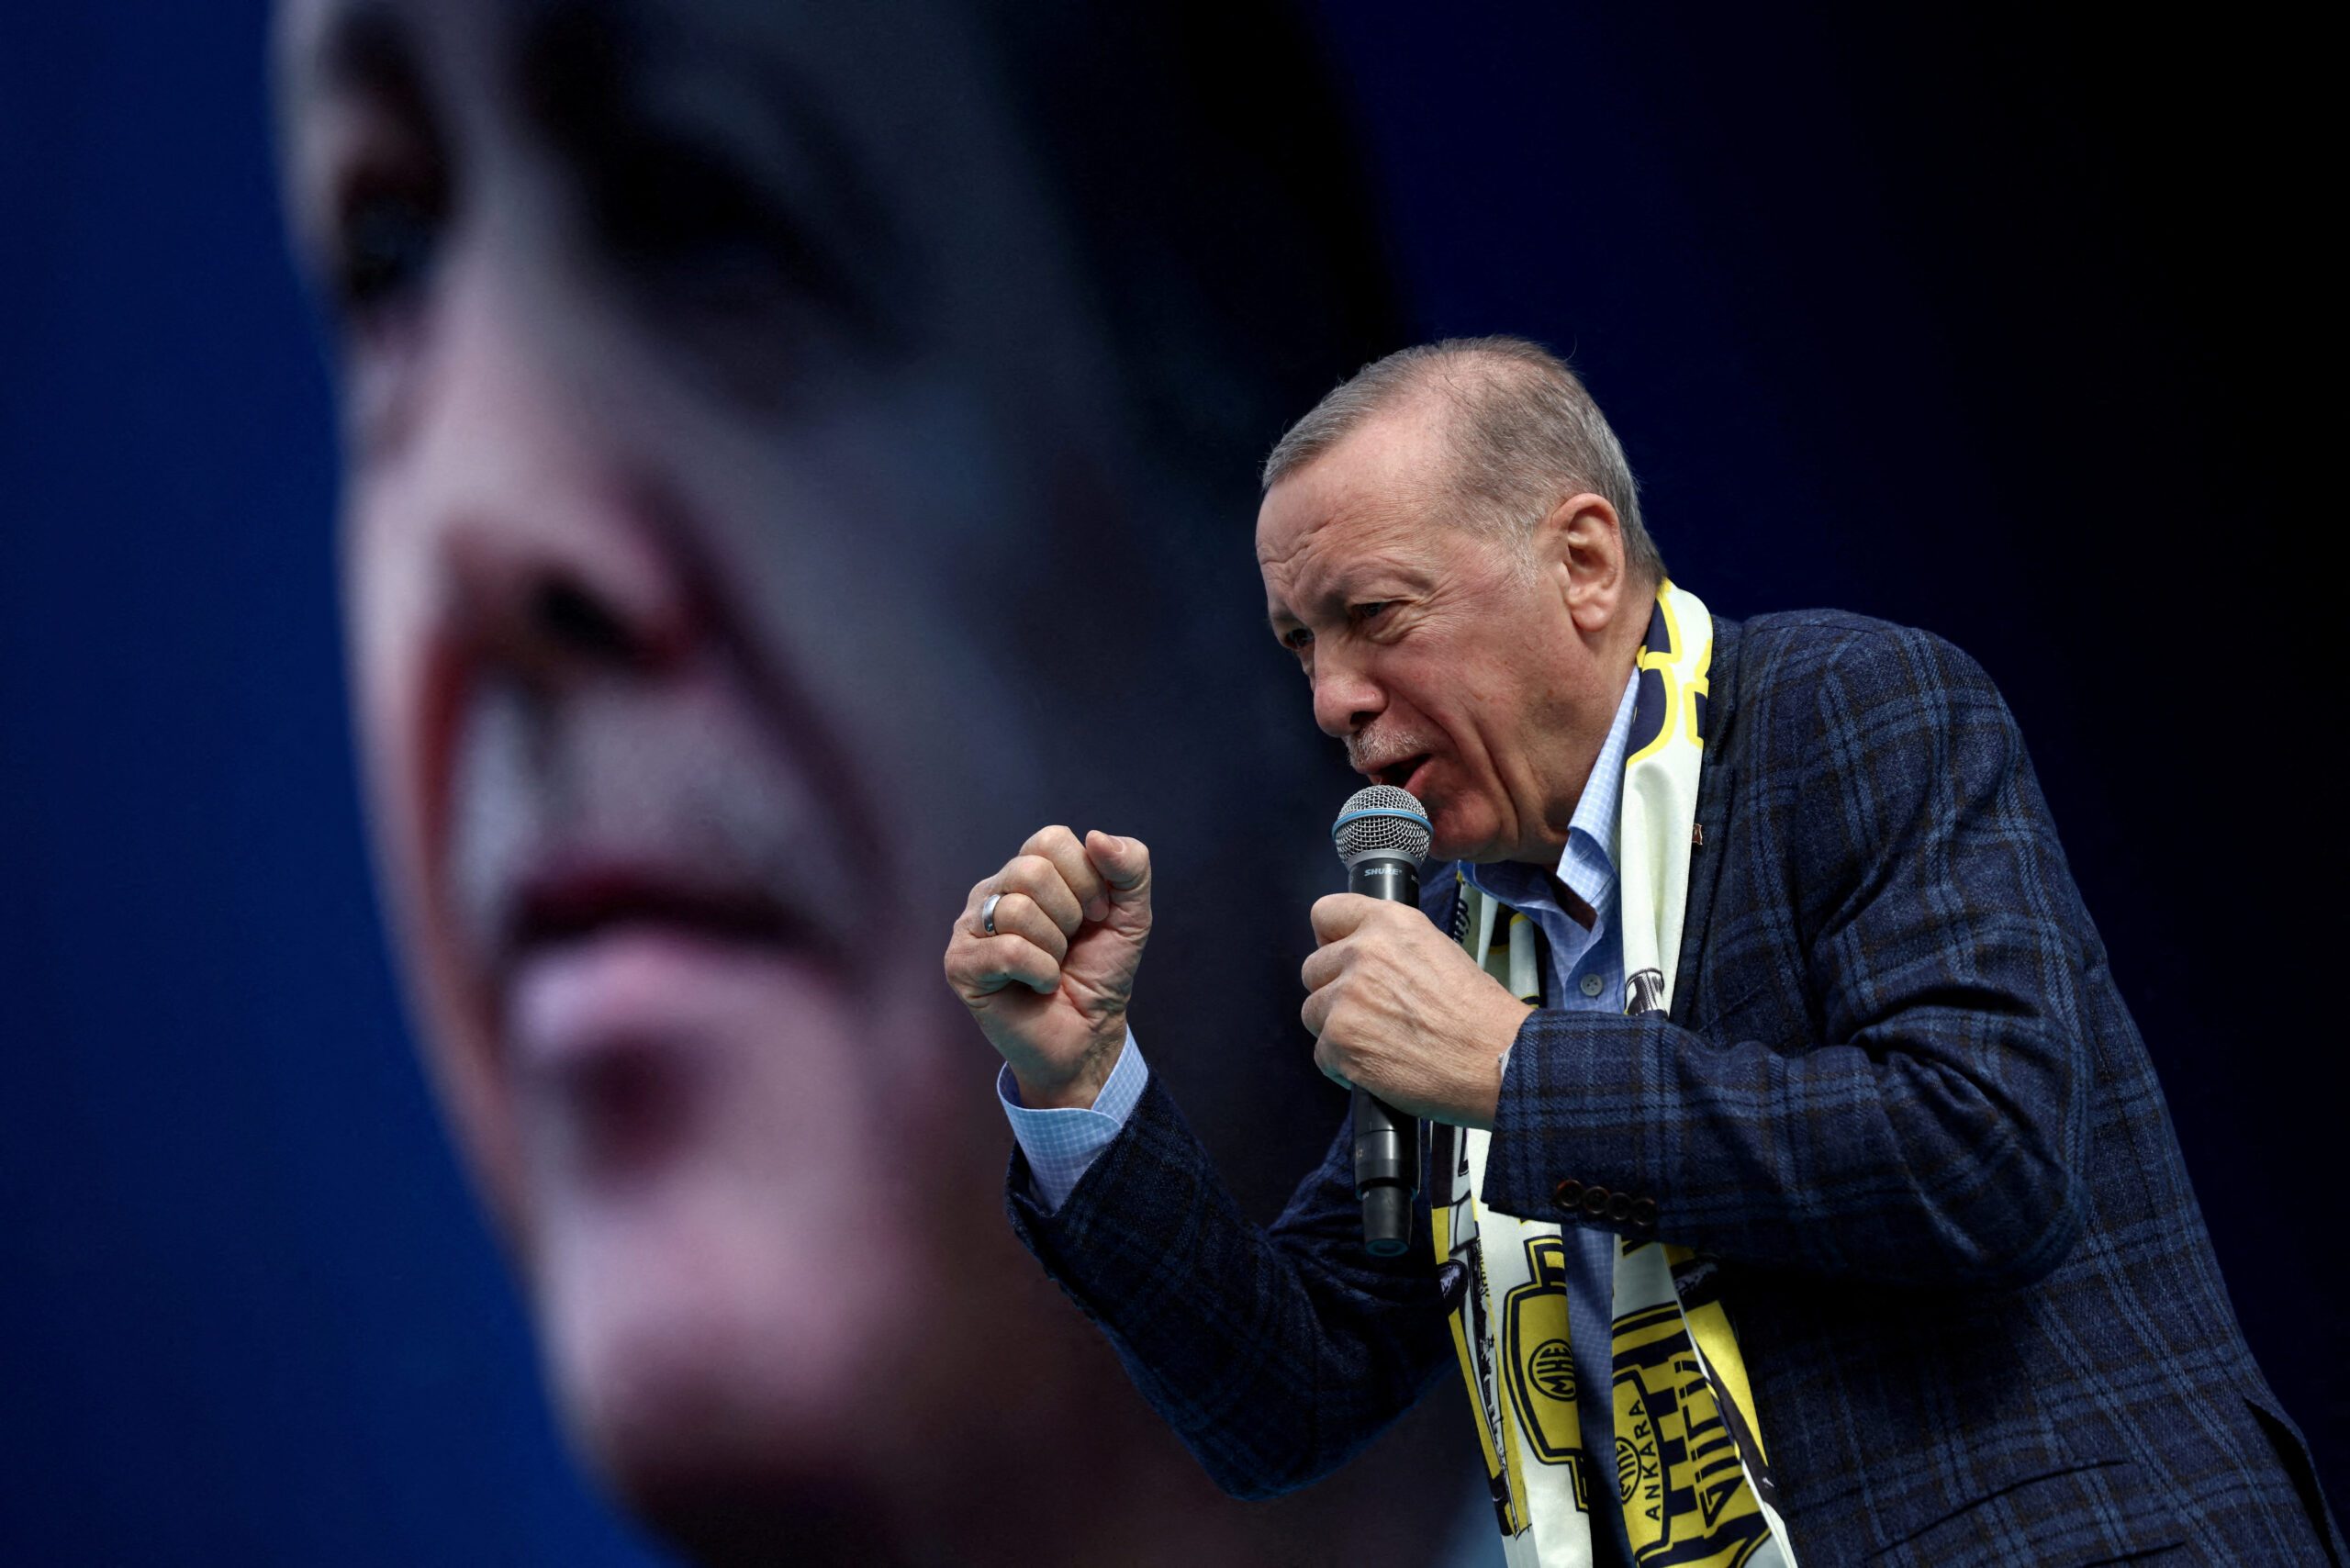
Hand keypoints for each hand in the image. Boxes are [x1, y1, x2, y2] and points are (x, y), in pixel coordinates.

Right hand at [944, 826, 1151, 1108]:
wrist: (1088, 1036)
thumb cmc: (1100, 973)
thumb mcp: (1131, 915)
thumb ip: (1130, 867)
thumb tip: (1097, 836)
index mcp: (1026, 871)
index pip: (1050, 840)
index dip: (1087, 879)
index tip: (1096, 916)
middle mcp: (991, 891)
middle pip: (1031, 871)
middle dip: (1070, 915)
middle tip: (1071, 945)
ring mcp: (969, 927)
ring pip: (1017, 910)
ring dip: (1054, 948)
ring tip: (1053, 967)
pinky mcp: (960, 965)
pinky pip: (1007, 951)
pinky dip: (1040, 973)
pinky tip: (1040, 985)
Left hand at [1300, 894, 1531, 1128]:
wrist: (1498, 1061)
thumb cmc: (1479, 1014)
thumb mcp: (1438, 950)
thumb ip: (1392, 946)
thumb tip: (1362, 957)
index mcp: (1390, 923)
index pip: (1326, 912)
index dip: (1330, 939)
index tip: (1337, 956)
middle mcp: (1363, 953)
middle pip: (1312, 968)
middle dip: (1334, 991)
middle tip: (1367, 1012)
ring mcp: (1347, 998)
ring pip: (1312, 1012)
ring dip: (1337, 1029)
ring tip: (1377, 1042)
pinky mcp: (1341, 1041)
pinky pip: (1321, 1053)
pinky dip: (1343, 1066)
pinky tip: (1377, 1066)